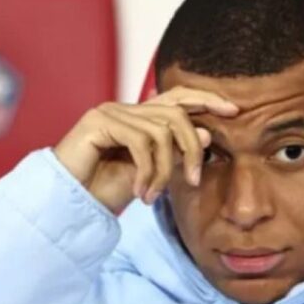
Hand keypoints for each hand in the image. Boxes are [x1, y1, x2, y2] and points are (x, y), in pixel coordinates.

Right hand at [53, 87, 238, 212]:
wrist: (69, 205)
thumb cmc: (106, 190)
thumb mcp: (150, 174)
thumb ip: (174, 154)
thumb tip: (206, 135)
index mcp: (138, 117)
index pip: (177, 98)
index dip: (206, 99)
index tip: (234, 110)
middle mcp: (125, 108)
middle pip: (176, 115)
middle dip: (192, 148)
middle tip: (195, 180)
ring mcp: (110, 112)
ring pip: (160, 132)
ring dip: (165, 170)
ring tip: (155, 196)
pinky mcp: (99, 122)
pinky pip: (140, 142)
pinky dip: (148, 171)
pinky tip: (142, 193)